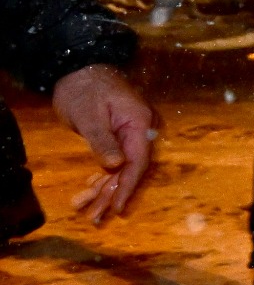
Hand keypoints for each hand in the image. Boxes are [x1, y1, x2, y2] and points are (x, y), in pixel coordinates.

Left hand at [50, 64, 155, 221]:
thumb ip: (103, 141)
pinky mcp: (122, 135)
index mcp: (139, 123)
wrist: (79, 68)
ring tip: (92, 211)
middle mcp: (142, 129)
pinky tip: (94, 193)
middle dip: (114, 193)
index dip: (127, 186)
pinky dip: (105, 176)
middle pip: (133, 168)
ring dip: (107, 188)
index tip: (117, 207)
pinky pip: (118, 160)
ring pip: (125, 167)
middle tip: (97, 217)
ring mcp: (133, 132)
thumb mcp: (88, 115)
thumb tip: (117, 166)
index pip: (138, 161)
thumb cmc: (83, 89)